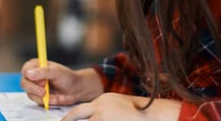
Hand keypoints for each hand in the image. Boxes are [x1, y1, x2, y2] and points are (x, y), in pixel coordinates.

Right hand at [21, 59, 101, 105]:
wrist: (75, 89)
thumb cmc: (67, 77)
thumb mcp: (56, 72)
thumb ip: (43, 72)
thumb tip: (28, 74)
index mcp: (36, 65)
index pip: (25, 70)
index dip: (31, 77)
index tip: (42, 81)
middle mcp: (33, 75)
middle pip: (24, 83)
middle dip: (35, 89)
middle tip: (45, 91)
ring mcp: (35, 86)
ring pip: (29, 93)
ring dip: (40, 96)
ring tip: (52, 95)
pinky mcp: (38, 96)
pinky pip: (35, 100)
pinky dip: (44, 101)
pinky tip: (53, 98)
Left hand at [61, 93, 181, 120]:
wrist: (152, 113)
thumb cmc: (137, 111)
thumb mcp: (116, 104)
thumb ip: (101, 110)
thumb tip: (89, 118)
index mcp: (101, 101)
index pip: (78, 111)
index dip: (68, 119)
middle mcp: (99, 109)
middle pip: (77, 118)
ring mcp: (102, 119)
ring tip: (104, 119)